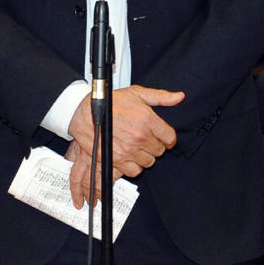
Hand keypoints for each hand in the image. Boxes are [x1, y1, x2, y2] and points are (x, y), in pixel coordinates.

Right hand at [67, 84, 183, 208]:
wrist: (84, 113)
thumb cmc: (110, 103)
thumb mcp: (137, 93)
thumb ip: (161, 97)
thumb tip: (179, 97)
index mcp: (148, 120)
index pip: (170, 138)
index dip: (168, 138)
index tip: (163, 137)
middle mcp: (140, 136)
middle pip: (160, 151)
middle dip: (155, 145)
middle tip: (145, 139)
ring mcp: (129, 150)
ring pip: (149, 162)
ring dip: (145, 156)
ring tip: (136, 146)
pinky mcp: (118, 160)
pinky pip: (135, 171)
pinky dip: (134, 165)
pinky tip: (129, 155)